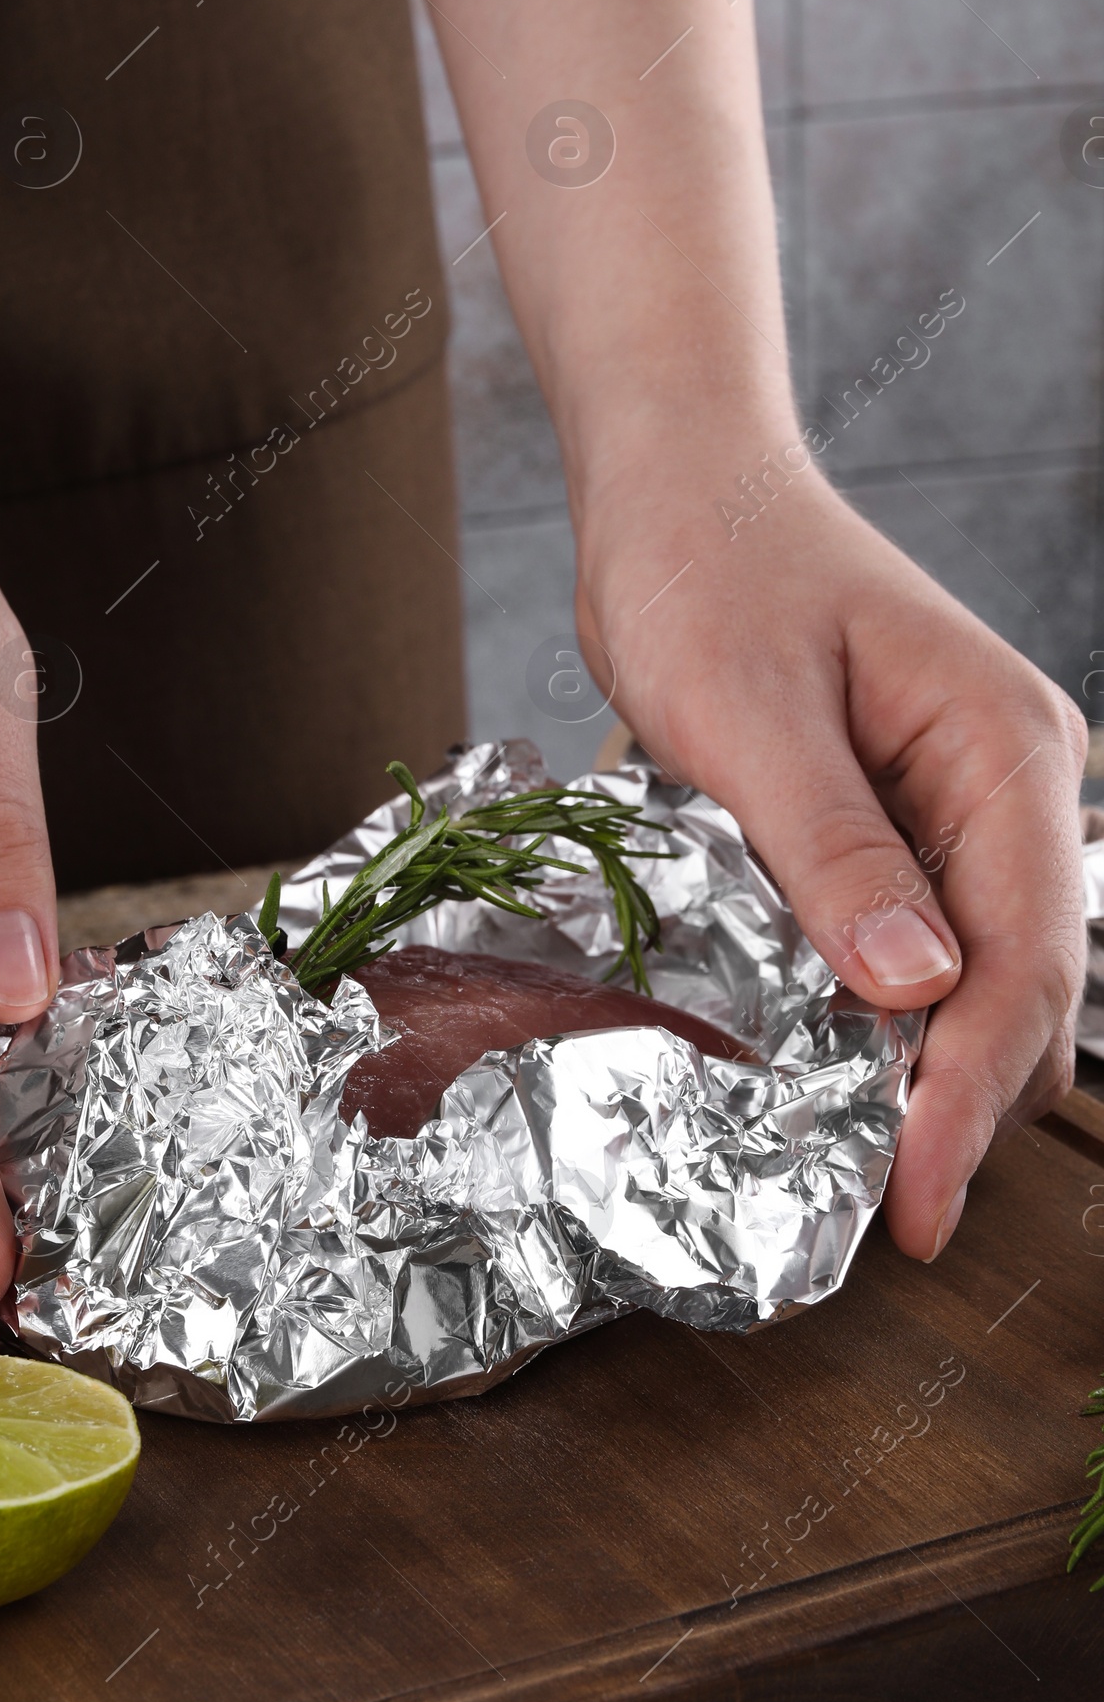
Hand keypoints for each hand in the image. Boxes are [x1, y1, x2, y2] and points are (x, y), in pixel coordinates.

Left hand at [575, 467, 1086, 1259]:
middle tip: (878, 1211)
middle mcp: (1008, 787)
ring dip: (919, 1068)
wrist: (674, 491)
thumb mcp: (749, 713)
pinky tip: (820, 1071)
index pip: (1026, 956)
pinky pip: (909, 944)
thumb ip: (831, 850)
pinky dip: (875, 1016)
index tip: (920, 1197)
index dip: (976, 1089)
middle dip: (959, 1100)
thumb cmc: (709, 569)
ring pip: (970, 978)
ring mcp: (958, 808)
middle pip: (1020, 985)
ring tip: (849, 1168)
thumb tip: (915, 991)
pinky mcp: (895, 825)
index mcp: (1006, 751)